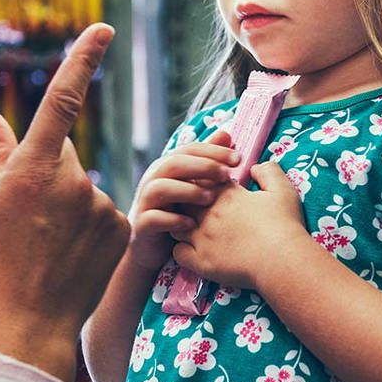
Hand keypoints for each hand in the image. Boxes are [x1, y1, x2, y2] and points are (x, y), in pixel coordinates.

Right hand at [0, 23, 129, 381]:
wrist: (29, 326)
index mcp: (31, 169)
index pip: (61, 101)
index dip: (83, 60)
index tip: (103, 29)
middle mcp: (71, 180)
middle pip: (62, 155)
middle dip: (47, 174)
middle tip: (28, 219)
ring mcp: (101, 205)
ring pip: (84, 188)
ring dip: (68, 207)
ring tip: (48, 247)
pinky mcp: (122, 229)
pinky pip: (105, 215)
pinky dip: (90, 229)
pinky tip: (71, 258)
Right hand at [127, 128, 237, 272]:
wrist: (153, 247)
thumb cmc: (179, 212)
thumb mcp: (195, 184)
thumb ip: (208, 160)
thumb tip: (226, 134)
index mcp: (168, 166)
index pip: (190, 149)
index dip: (214, 151)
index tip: (239, 159)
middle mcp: (154, 179)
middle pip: (175, 163)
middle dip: (203, 166)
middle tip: (227, 175)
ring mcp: (146, 201)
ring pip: (160, 188)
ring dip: (187, 190)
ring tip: (210, 198)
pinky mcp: (142, 224)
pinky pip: (154, 218)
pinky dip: (173, 220)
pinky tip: (192, 225)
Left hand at [172, 161, 308, 290]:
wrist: (282, 260)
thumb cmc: (284, 225)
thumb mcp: (283, 190)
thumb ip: (269, 172)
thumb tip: (257, 166)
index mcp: (226, 195)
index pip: (202, 180)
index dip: (204, 184)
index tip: (212, 191)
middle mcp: (208, 213)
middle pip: (184, 200)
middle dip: (188, 202)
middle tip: (200, 210)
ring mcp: (202, 238)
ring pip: (176, 225)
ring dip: (182, 225)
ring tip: (194, 230)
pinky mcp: (201, 261)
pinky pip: (178, 253)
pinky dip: (182, 251)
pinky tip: (193, 251)